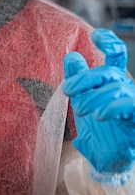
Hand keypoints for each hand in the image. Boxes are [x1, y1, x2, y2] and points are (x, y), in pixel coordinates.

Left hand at [62, 28, 134, 182]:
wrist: (105, 160)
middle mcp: (124, 87)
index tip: (96, 35)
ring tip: (81, 110)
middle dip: (85, 78)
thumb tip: (71, 56)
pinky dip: (113, 107)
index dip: (109, 41)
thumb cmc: (97, 128)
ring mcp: (132, 103)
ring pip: (117, 87)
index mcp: (112, 80)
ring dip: (95, 96)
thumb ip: (77, 78)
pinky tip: (99, 114)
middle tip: (67, 90)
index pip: (115, 54)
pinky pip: (130, 106)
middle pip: (108, 71)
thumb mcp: (82, 101)